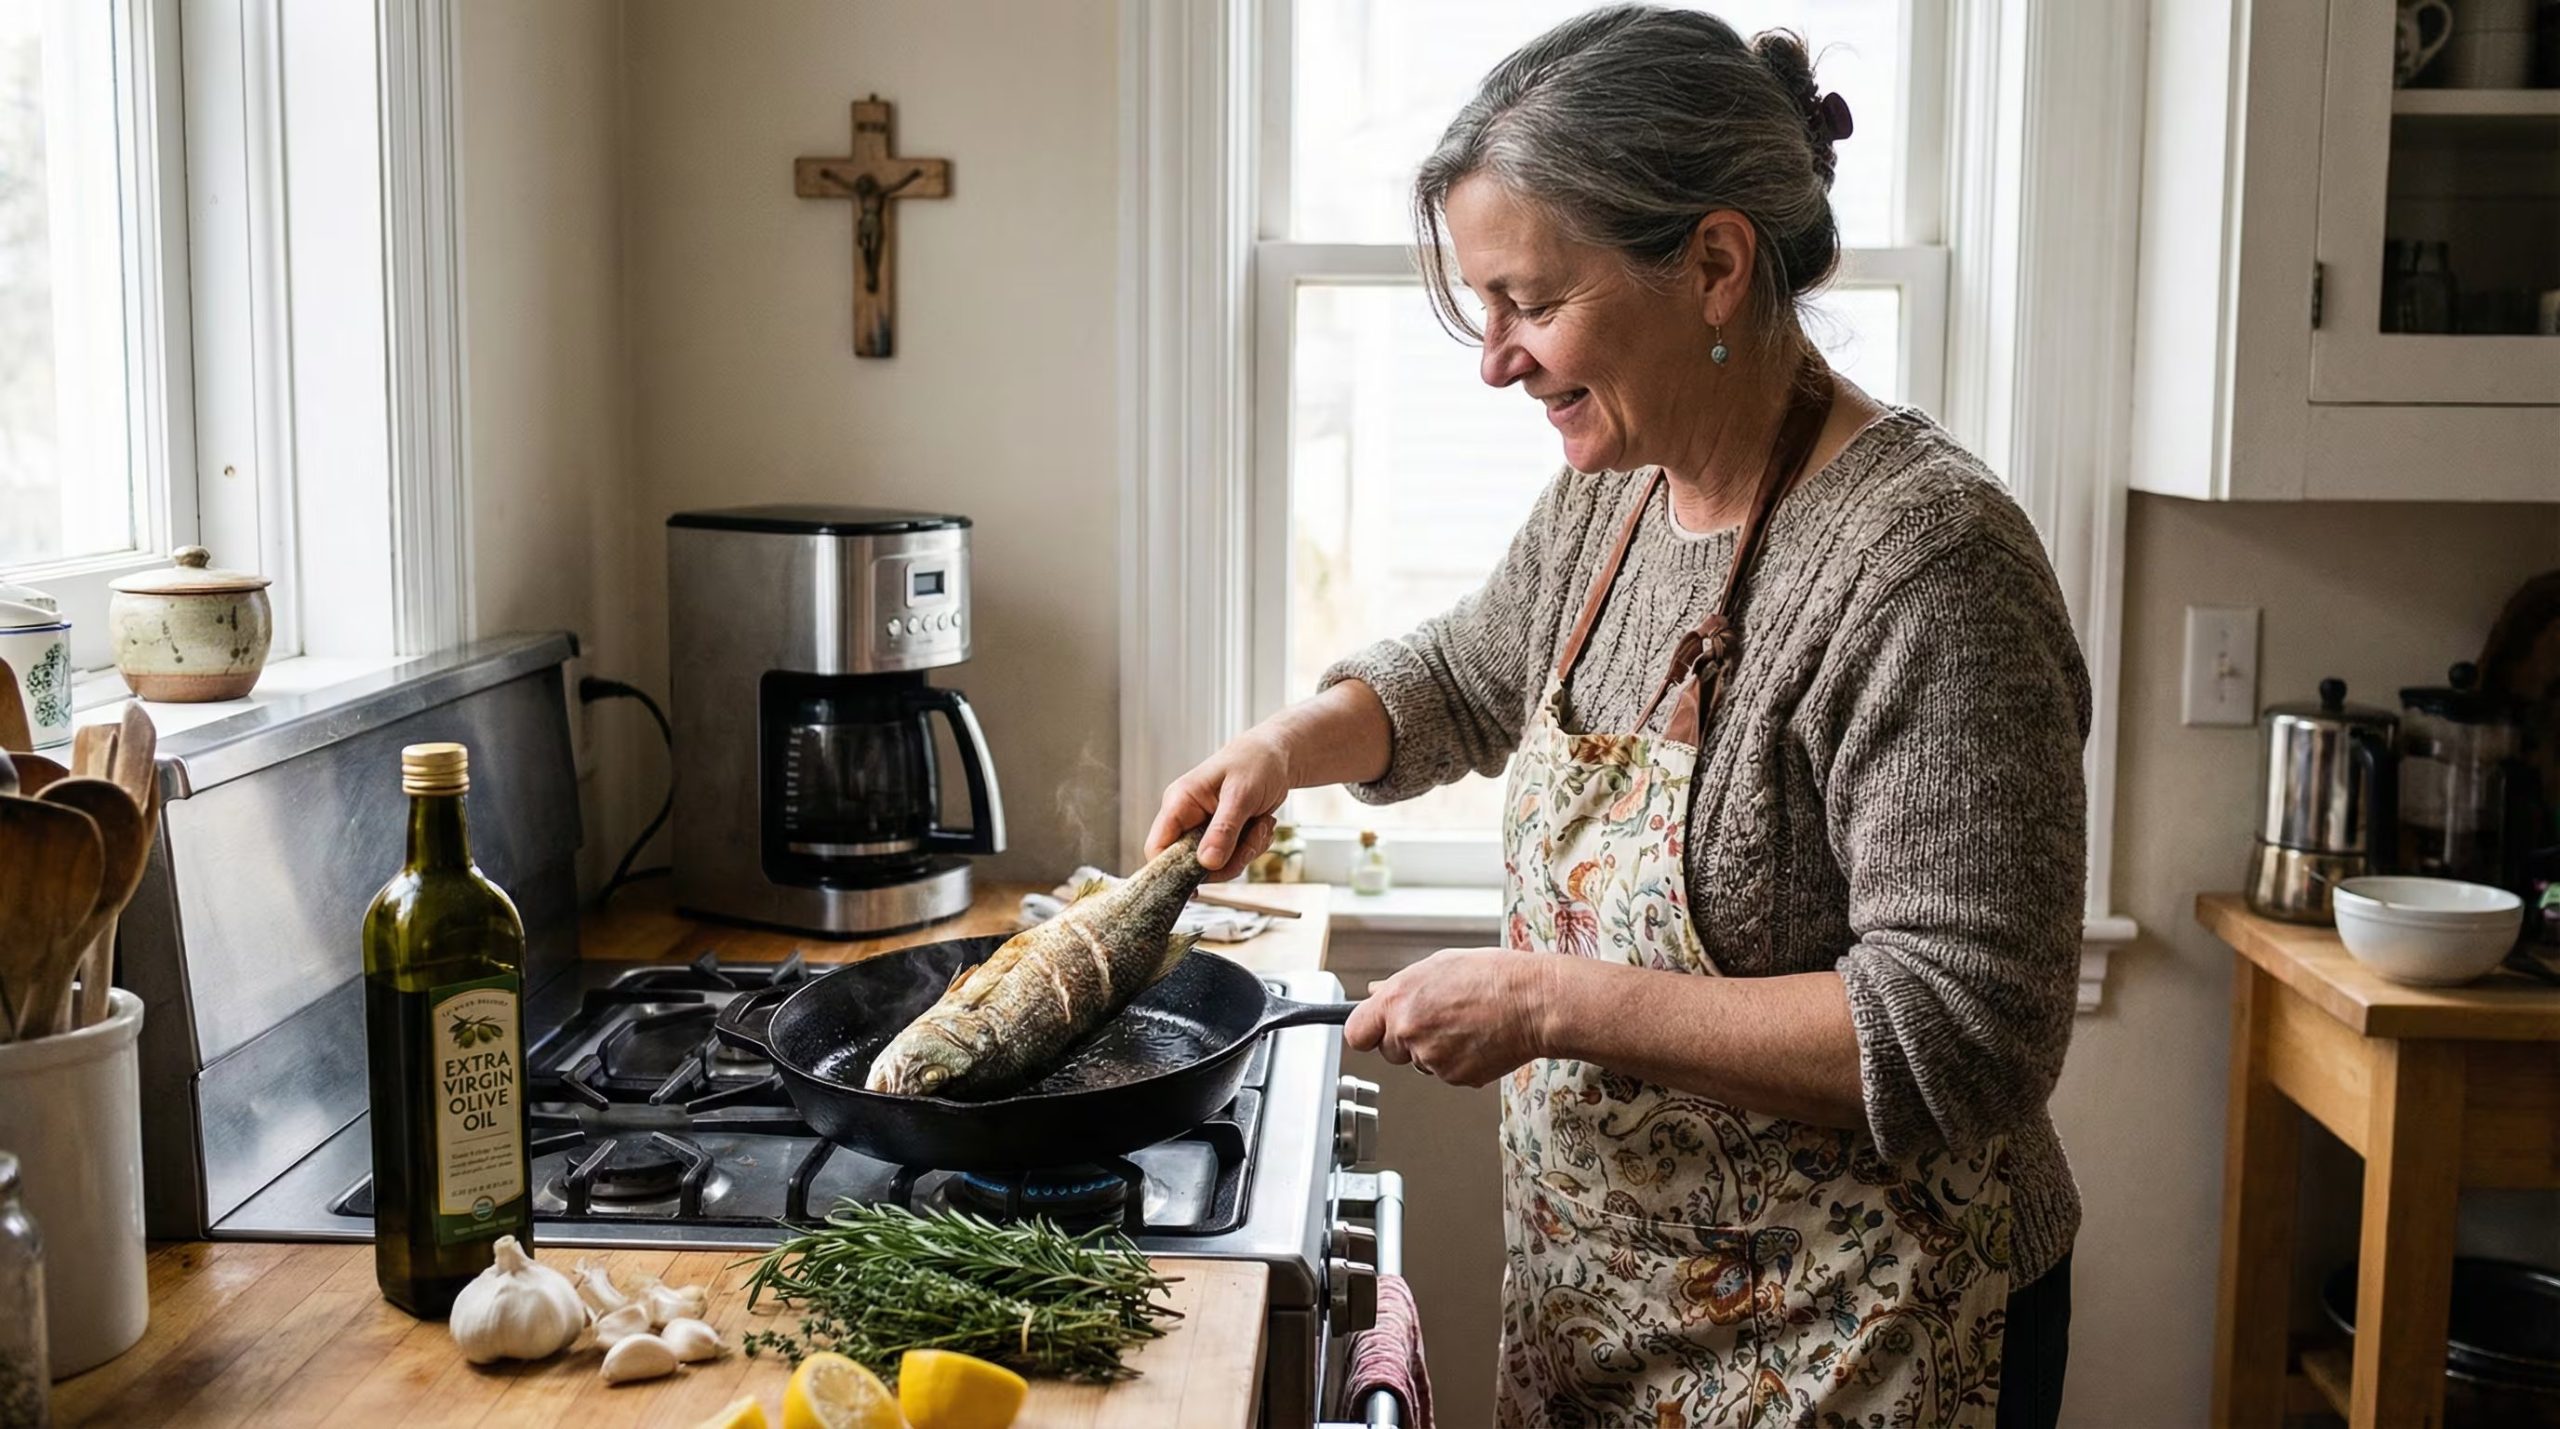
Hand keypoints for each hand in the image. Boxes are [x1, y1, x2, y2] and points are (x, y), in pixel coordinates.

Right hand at [1146, 729, 1289, 877]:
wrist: (1276, 755)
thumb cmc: (1255, 763)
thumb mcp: (1241, 794)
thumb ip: (1223, 829)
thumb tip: (1207, 863)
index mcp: (1179, 803)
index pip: (1157, 848)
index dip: (1171, 872)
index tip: (1198, 885)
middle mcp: (1187, 819)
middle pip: (1192, 865)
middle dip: (1228, 860)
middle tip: (1253, 838)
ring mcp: (1204, 830)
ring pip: (1218, 865)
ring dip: (1246, 851)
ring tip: (1261, 823)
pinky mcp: (1223, 837)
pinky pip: (1234, 859)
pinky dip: (1253, 847)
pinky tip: (1263, 823)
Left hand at [1345, 948, 1554, 1086]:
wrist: (1534, 1002)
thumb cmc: (1494, 977)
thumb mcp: (1439, 965)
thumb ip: (1401, 985)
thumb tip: (1375, 993)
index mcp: (1398, 1001)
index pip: (1356, 1033)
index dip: (1367, 1032)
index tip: (1374, 1031)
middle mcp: (1409, 1032)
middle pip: (1389, 1051)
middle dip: (1406, 1040)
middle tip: (1438, 1019)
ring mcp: (1432, 1059)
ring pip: (1421, 1063)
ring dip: (1436, 1050)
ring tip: (1466, 1024)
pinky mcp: (1455, 1078)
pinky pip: (1447, 1074)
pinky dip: (1459, 1061)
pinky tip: (1477, 1039)